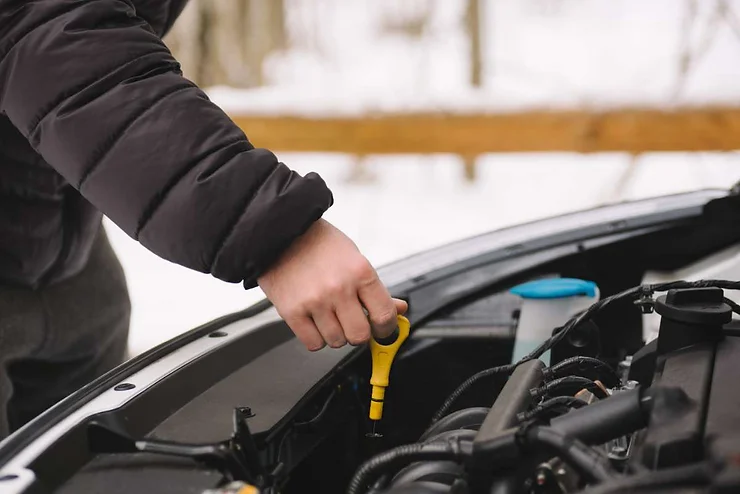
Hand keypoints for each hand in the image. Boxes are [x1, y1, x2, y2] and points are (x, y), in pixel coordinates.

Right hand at [258, 219, 407, 350]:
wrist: (282, 233)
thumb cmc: (320, 244)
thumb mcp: (355, 259)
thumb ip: (376, 289)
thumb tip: (398, 309)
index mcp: (360, 272)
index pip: (384, 315)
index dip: (386, 328)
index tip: (382, 329)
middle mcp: (339, 288)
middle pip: (360, 335)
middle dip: (359, 333)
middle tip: (353, 323)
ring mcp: (315, 302)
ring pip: (336, 342)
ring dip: (336, 334)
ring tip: (329, 316)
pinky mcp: (292, 312)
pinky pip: (313, 343)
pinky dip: (316, 338)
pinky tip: (315, 321)